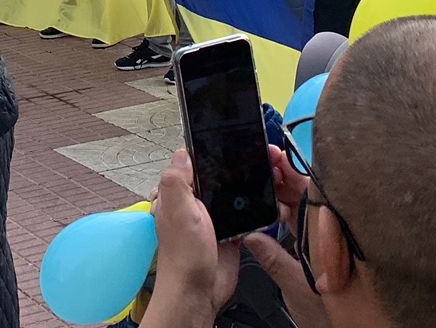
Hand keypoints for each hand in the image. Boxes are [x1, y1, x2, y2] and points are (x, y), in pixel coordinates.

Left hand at [143, 150, 238, 326]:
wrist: (200, 292)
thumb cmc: (183, 258)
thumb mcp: (177, 211)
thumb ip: (177, 180)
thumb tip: (182, 153)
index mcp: (176, 195)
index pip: (189, 164)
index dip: (204, 153)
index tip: (222, 142)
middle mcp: (193, 205)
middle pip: (213, 177)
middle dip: (227, 171)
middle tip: (245, 161)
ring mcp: (211, 219)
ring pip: (229, 195)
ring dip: (240, 191)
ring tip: (255, 179)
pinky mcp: (229, 233)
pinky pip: (243, 215)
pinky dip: (251, 211)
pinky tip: (258, 205)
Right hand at [241, 147, 334, 323]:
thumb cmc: (334, 315)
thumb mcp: (297, 288)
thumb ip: (273, 260)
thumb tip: (251, 236)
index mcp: (329, 235)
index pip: (310, 192)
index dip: (292, 171)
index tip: (275, 155)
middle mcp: (330, 233)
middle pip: (305, 195)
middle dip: (283, 176)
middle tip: (264, 158)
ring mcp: (326, 240)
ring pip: (303, 207)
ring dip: (283, 192)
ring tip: (264, 175)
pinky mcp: (320, 249)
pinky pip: (303, 222)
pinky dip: (286, 212)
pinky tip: (272, 207)